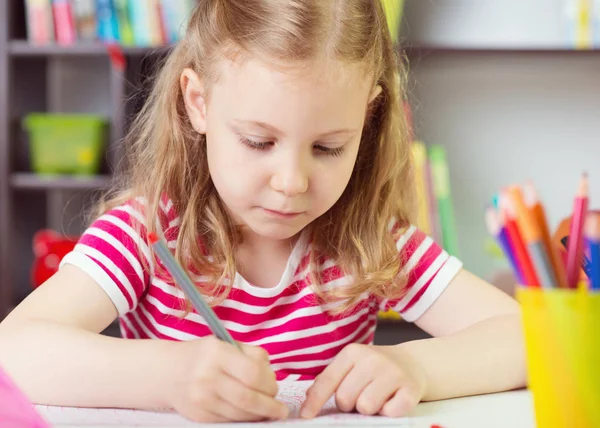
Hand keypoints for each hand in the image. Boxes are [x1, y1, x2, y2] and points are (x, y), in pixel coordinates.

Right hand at [167, 336, 288, 422]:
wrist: (168, 371)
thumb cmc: (205, 356)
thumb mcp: (227, 344)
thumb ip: (252, 356)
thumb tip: (272, 378)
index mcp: (217, 353)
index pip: (253, 374)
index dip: (270, 384)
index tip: (277, 388)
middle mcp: (207, 376)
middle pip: (248, 398)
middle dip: (270, 406)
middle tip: (279, 409)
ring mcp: (201, 398)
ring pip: (240, 414)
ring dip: (259, 415)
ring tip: (267, 411)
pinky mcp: (198, 415)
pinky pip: (229, 420)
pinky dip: (244, 419)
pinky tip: (249, 413)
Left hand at [300, 344, 426, 417]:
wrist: (412, 363)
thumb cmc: (375, 369)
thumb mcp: (351, 366)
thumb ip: (330, 380)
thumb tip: (308, 399)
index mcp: (352, 352)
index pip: (327, 381)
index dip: (314, 401)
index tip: (306, 416)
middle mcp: (372, 359)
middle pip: (345, 398)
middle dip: (349, 405)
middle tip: (360, 396)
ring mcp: (393, 373)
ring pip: (365, 407)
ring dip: (369, 409)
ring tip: (377, 397)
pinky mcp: (410, 389)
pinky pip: (390, 413)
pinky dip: (389, 412)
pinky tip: (392, 400)